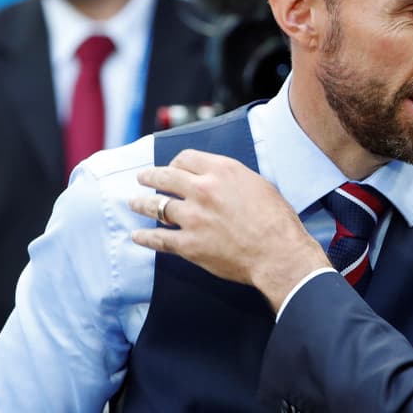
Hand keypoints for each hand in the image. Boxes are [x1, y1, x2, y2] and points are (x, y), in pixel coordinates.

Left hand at [129, 149, 329, 312]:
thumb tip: (220, 181)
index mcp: (222, 171)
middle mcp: (203, 189)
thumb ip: (233, 179)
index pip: (186, 158)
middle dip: (150, 176)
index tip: (172, 168)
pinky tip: (138, 235)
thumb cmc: (277, 221)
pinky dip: (145, 237)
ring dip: (142, 203)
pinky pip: (159, 238)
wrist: (278, 253)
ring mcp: (192, 217)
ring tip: (134, 203)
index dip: (175, 162)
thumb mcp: (259, 185)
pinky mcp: (188, 244)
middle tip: (142, 178)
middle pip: (165, 176)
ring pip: (156, 205)